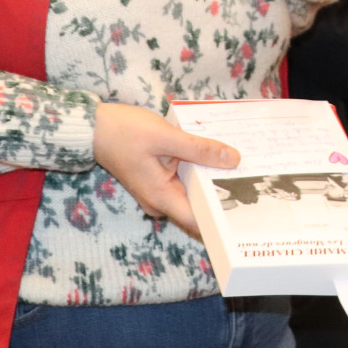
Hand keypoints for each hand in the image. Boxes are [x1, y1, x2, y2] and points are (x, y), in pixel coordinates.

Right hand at [93, 102, 239, 238]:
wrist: (94, 126)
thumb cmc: (125, 131)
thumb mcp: (167, 137)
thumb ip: (200, 149)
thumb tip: (234, 159)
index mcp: (161, 197)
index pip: (199, 221)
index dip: (224, 217)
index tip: (248, 209)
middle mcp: (160, 202)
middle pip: (199, 207)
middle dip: (223, 195)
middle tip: (253, 180)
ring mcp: (158, 191)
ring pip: (193, 193)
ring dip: (211, 181)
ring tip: (241, 167)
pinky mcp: (158, 180)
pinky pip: (185, 181)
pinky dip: (199, 172)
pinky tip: (216, 157)